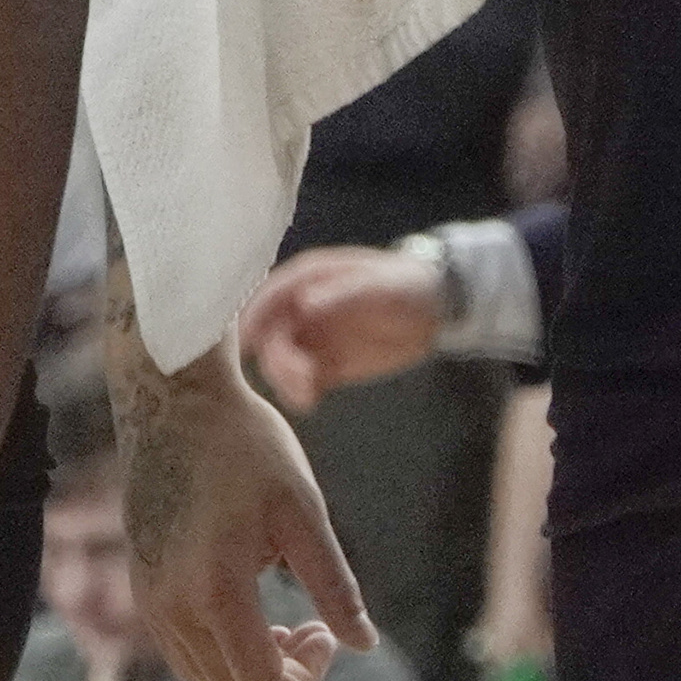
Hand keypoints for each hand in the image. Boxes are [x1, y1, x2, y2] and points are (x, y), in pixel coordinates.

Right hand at [118, 342, 374, 680]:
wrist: (171, 397)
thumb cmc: (244, 445)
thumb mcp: (302, 510)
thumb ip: (333, 585)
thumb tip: (363, 646)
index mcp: (216, 589)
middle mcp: (173, 604)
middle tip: (323, 630)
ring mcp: (150, 595)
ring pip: (207, 677)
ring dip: (255, 670)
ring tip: (293, 622)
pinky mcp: (142, 581)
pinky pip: (183, 650)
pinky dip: (224, 653)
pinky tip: (253, 612)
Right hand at [239, 246, 446, 407]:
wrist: (435, 311)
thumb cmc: (405, 286)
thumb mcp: (378, 287)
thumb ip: (342, 295)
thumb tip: (304, 304)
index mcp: (308, 279)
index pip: (268, 297)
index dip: (253, 319)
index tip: (246, 346)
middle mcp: (301, 308)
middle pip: (271, 335)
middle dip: (277, 359)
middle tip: (299, 379)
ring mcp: (313, 337)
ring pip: (282, 361)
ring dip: (285, 379)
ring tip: (306, 396)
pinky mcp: (327, 364)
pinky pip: (302, 380)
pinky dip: (300, 391)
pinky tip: (310, 401)